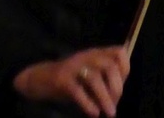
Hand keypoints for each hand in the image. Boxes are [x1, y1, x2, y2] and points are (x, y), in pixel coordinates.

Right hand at [12, 46, 129, 117]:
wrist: (38, 79)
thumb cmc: (69, 80)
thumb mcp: (89, 76)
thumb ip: (104, 80)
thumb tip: (117, 96)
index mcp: (96, 53)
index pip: (119, 52)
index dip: (125, 69)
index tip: (122, 87)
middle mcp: (87, 56)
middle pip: (109, 66)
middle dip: (116, 88)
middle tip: (115, 104)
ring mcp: (73, 66)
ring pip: (94, 78)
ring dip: (105, 98)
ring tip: (110, 113)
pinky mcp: (61, 78)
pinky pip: (77, 90)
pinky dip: (88, 103)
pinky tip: (94, 113)